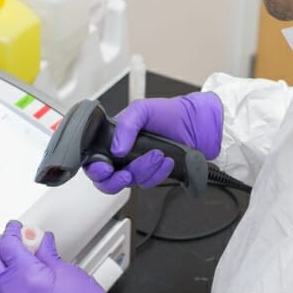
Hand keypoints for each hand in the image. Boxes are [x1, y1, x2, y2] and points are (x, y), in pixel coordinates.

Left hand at [0, 221, 147, 292]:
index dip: (11, 233)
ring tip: (20, 267)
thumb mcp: (69, 272)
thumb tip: (40, 244)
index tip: (15, 229)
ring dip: (5, 274)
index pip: (8, 246)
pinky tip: (22, 292)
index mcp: (27, 277)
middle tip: (13, 243)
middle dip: (2, 250)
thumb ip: (47, 255)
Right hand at [86, 92, 223, 193]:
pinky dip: (157, 174)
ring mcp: (137, 166)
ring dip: (144, 171)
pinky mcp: (152, 175)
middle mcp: (122, 155)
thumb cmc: (170, 113)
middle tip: (127, 174)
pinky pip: (148, 183)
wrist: (198, 125)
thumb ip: (125, 125)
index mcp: (113, 138)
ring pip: (130, 183)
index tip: (106, 169)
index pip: (94, 161)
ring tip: (158, 155)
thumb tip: (116, 148)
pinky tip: (166, 161)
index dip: (96, 169)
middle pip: (107, 180)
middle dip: (116, 180)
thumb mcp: (142, 109)